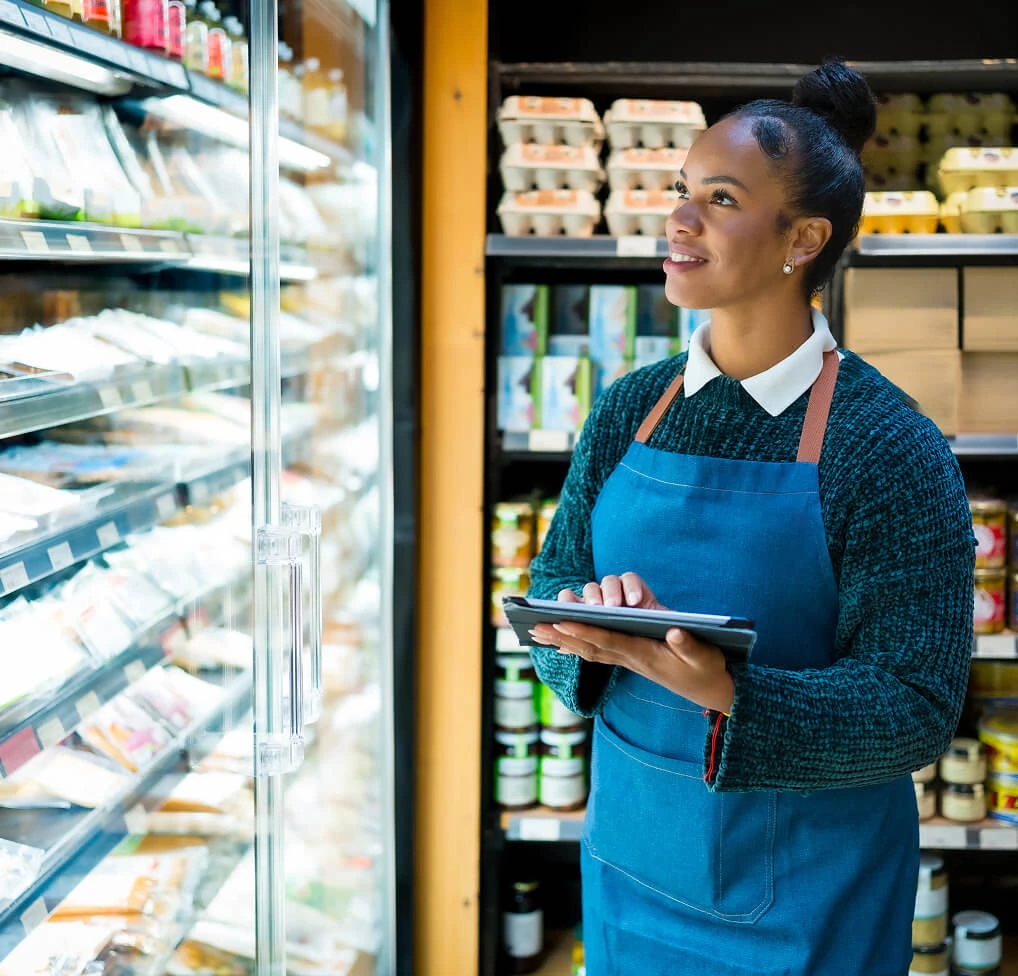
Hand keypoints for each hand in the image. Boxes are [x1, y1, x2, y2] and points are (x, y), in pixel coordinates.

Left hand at [536, 574, 734, 713]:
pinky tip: (561, 643)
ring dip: (562, 641)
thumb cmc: (708, 669)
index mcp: (645, 655)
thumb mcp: (705, 656)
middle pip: (590, 646)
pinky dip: (577, 645)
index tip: (562, 621)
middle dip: (562, 636)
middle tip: (534, 627)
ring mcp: (629, 660)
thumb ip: (690, 645)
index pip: (609, 641)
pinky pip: (598, 652)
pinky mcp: (631, 658)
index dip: (585, 631)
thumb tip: (676, 631)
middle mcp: (631, 659)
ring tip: (538, 632)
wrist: (711, 690)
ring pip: (589, 650)